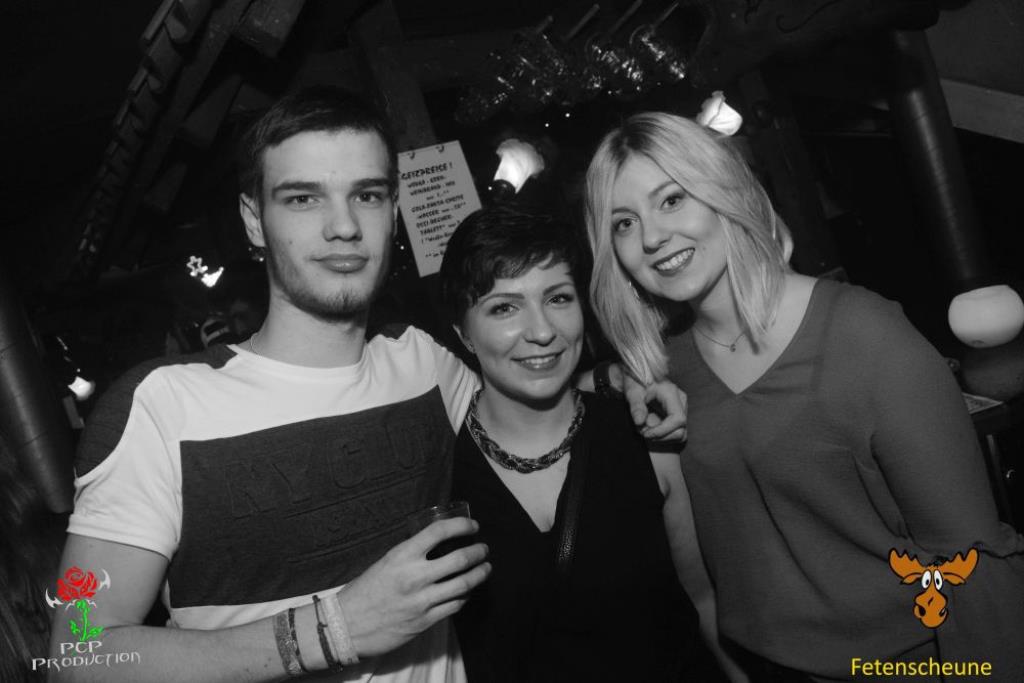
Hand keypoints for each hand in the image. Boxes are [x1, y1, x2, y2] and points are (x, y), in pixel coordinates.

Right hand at [335, 517, 489, 656]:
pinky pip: (455, 606)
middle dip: (478, 552)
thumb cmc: (365, 591)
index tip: (473, 526)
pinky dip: (465, 596)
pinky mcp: (425, 621)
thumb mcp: (386, 562)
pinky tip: (467, 591)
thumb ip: (411, 554)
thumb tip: (438, 544)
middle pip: (460, 559)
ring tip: (485, 568)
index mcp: (402, 555)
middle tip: (484, 549)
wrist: (347, 626)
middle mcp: (414, 576)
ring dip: (480, 574)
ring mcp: (421, 601)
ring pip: (464, 584)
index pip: (439, 531)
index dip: (461, 525)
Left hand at [618, 366, 687, 441]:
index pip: (678, 419)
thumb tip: (640, 422)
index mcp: (672, 393)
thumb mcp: (632, 392)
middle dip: (660, 436)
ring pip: (680, 435)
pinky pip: (676, 433)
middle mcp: (681, 402)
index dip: (663, 431)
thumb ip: (636, 406)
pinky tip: (650, 430)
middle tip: (642, 432)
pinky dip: (663, 436)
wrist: (638, 376)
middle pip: (681, 430)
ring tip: (645, 430)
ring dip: (661, 438)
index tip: (645, 433)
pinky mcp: (678, 416)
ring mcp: (681, 409)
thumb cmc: (636, 382)